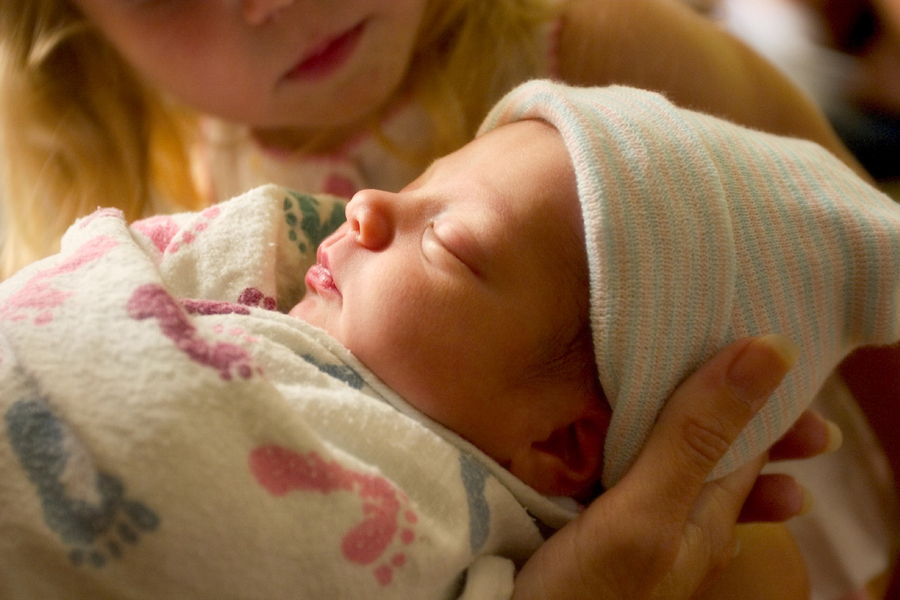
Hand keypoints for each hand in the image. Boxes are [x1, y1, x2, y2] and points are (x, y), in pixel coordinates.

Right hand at [512, 335, 818, 599]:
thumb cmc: (585, 591)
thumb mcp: (648, 512)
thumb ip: (696, 438)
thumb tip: (771, 352)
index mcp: (708, 506)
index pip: (753, 428)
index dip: (759, 377)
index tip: (752, 319)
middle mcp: (676, 505)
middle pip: (707, 429)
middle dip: (716, 383)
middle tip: (700, 322)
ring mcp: (631, 506)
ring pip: (658, 435)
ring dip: (661, 396)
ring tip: (650, 349)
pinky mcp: (587, 503)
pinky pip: (613, 448)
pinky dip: (614, 415)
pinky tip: (595, 397)